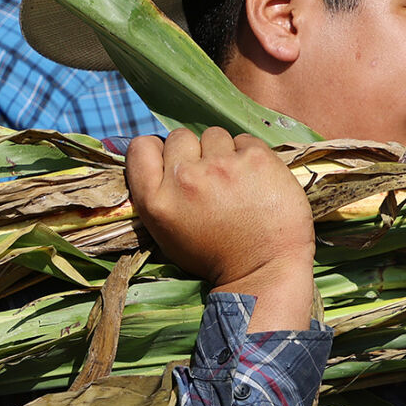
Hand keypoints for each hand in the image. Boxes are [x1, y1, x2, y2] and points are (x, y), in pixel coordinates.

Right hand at [125, 127, 315, 331]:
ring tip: (236, 181)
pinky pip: (245, 140)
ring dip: (223, 152)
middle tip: (212, 179)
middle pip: (179, 137)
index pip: (141, 146)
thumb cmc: (218, 256)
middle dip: (194, 153)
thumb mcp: (168, 234)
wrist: (265, 270)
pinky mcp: (255, 158)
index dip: (158, 151)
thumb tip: (160, 159)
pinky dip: (250, 155)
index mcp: (156, 200)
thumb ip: (159, 195)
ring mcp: (221, 166)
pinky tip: (256, 181)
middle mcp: (184, 178)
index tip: (175, 163)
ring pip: (214, 135)